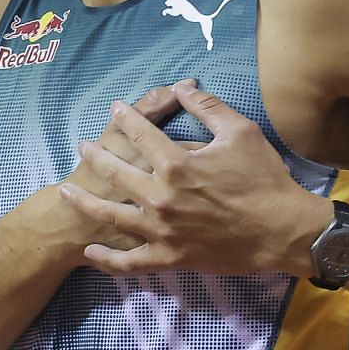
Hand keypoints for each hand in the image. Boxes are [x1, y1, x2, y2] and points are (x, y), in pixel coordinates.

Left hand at [58, 80, 326, 276]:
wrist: (282, 231)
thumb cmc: (264, 179)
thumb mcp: (241, 132)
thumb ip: (208, 108)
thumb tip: (184, 88)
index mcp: (177, 165)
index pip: (140, 134)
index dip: (126, 117)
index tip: (115, 109)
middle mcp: (161, 197)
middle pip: (116, 173)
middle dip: (97, 156)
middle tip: (84, 146)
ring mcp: (162, 231)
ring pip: (112, 216)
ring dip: (85, 203)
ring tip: (66, 192)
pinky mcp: (170, 257)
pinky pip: (131, 262)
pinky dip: (108, 260)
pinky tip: (90, 252)